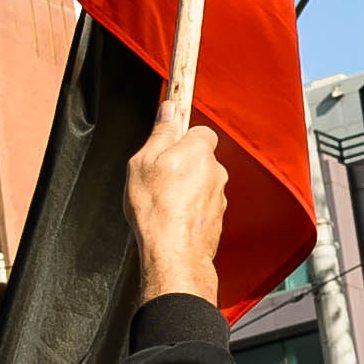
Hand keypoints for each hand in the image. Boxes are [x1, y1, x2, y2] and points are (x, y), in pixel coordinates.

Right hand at [130, 122, 227, 306]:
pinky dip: (189, 208)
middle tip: (157, 177)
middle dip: (181, 164)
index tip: (165, 145)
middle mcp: (216, 171)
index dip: (180, 137)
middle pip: (199, 157)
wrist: (174, 253)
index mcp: (199, 150)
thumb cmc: (157, 208)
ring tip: (162, 203)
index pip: (198, 130)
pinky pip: (202, 204)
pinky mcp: (218, 217)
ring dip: (185, 188)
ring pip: (201, 182)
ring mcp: (219, 196)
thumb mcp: (144, 162)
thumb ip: (160, 132)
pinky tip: (171, 218)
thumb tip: (169, 109)